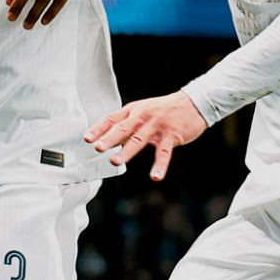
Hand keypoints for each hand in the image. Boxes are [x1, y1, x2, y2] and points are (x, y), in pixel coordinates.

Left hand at [86, 92, 206, 180]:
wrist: (193, 103)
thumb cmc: (164, 110)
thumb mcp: (143, 111)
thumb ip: (127, 125)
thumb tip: (109, 140)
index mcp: (133, 111)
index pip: (112, 118)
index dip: (98, 128)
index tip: (86, 139)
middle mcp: (143, 117)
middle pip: (123, 128)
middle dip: (109, 138)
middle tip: (97, 148)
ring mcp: (157, 126)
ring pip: (139, 140)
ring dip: (127, 151)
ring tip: (115, 161)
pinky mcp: (171, 135)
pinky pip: (164, 152)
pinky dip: (160, 165)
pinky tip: (155, 176)